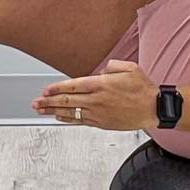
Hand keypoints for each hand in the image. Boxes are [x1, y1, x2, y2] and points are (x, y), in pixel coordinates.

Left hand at [32, 60, 158, 131]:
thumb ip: (112, 66)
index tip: (45, 90)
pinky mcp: (102, 123)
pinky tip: (60, 118)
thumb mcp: (129, 68)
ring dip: (54, 111)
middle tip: (36, 102)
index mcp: (101, 84)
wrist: (154, 109)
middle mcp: (97, 99)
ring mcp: (99, 113)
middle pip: (67, 101)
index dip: (57, 88)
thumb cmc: (143, 89)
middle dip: (49, 101)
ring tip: (41, 111)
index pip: (73, 86)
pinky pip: (81, 121)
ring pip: (71, 112)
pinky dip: (68, 119)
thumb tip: (101, 70)